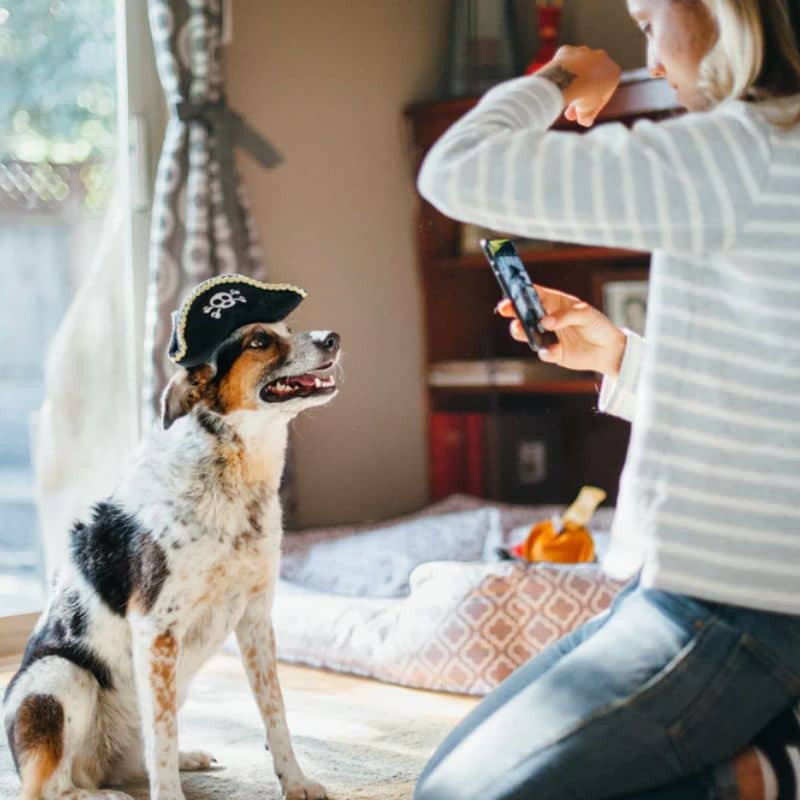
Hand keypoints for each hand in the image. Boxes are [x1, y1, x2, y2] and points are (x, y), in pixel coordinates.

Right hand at [496, 286, 625, 376]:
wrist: (608, 350)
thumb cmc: (597, 325)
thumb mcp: (585, 314)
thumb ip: (565, 316)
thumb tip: (545, 322)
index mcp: (555, 302)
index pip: (535, 293)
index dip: (521, 290)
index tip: (511, 289)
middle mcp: (548, 318)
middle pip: (524, 312)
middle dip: (512, 309)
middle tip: (505, 308)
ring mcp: (548, 336)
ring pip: (526, 332)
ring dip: (520, 330)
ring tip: (519, 328)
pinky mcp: (552, 352)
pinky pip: (543, 352)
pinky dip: (546, 351)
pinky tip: (553, 350)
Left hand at [538, 46, 621, 126]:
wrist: (568, 79)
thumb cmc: (583, 96)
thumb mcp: (588, 112)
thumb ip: (587, 116)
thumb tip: (586, 121)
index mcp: (614, 72)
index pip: (605, 92)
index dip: (594, 107)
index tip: (584, 116)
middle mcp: (602, 58)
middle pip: (590, 80)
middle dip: (581, 98)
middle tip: (570, 114)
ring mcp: (584, 51)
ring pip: (577, 72)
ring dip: (571, 86)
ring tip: (561, 103)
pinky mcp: (567, 50)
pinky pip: (564, 64)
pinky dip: (561, 74)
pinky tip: (555, 87)